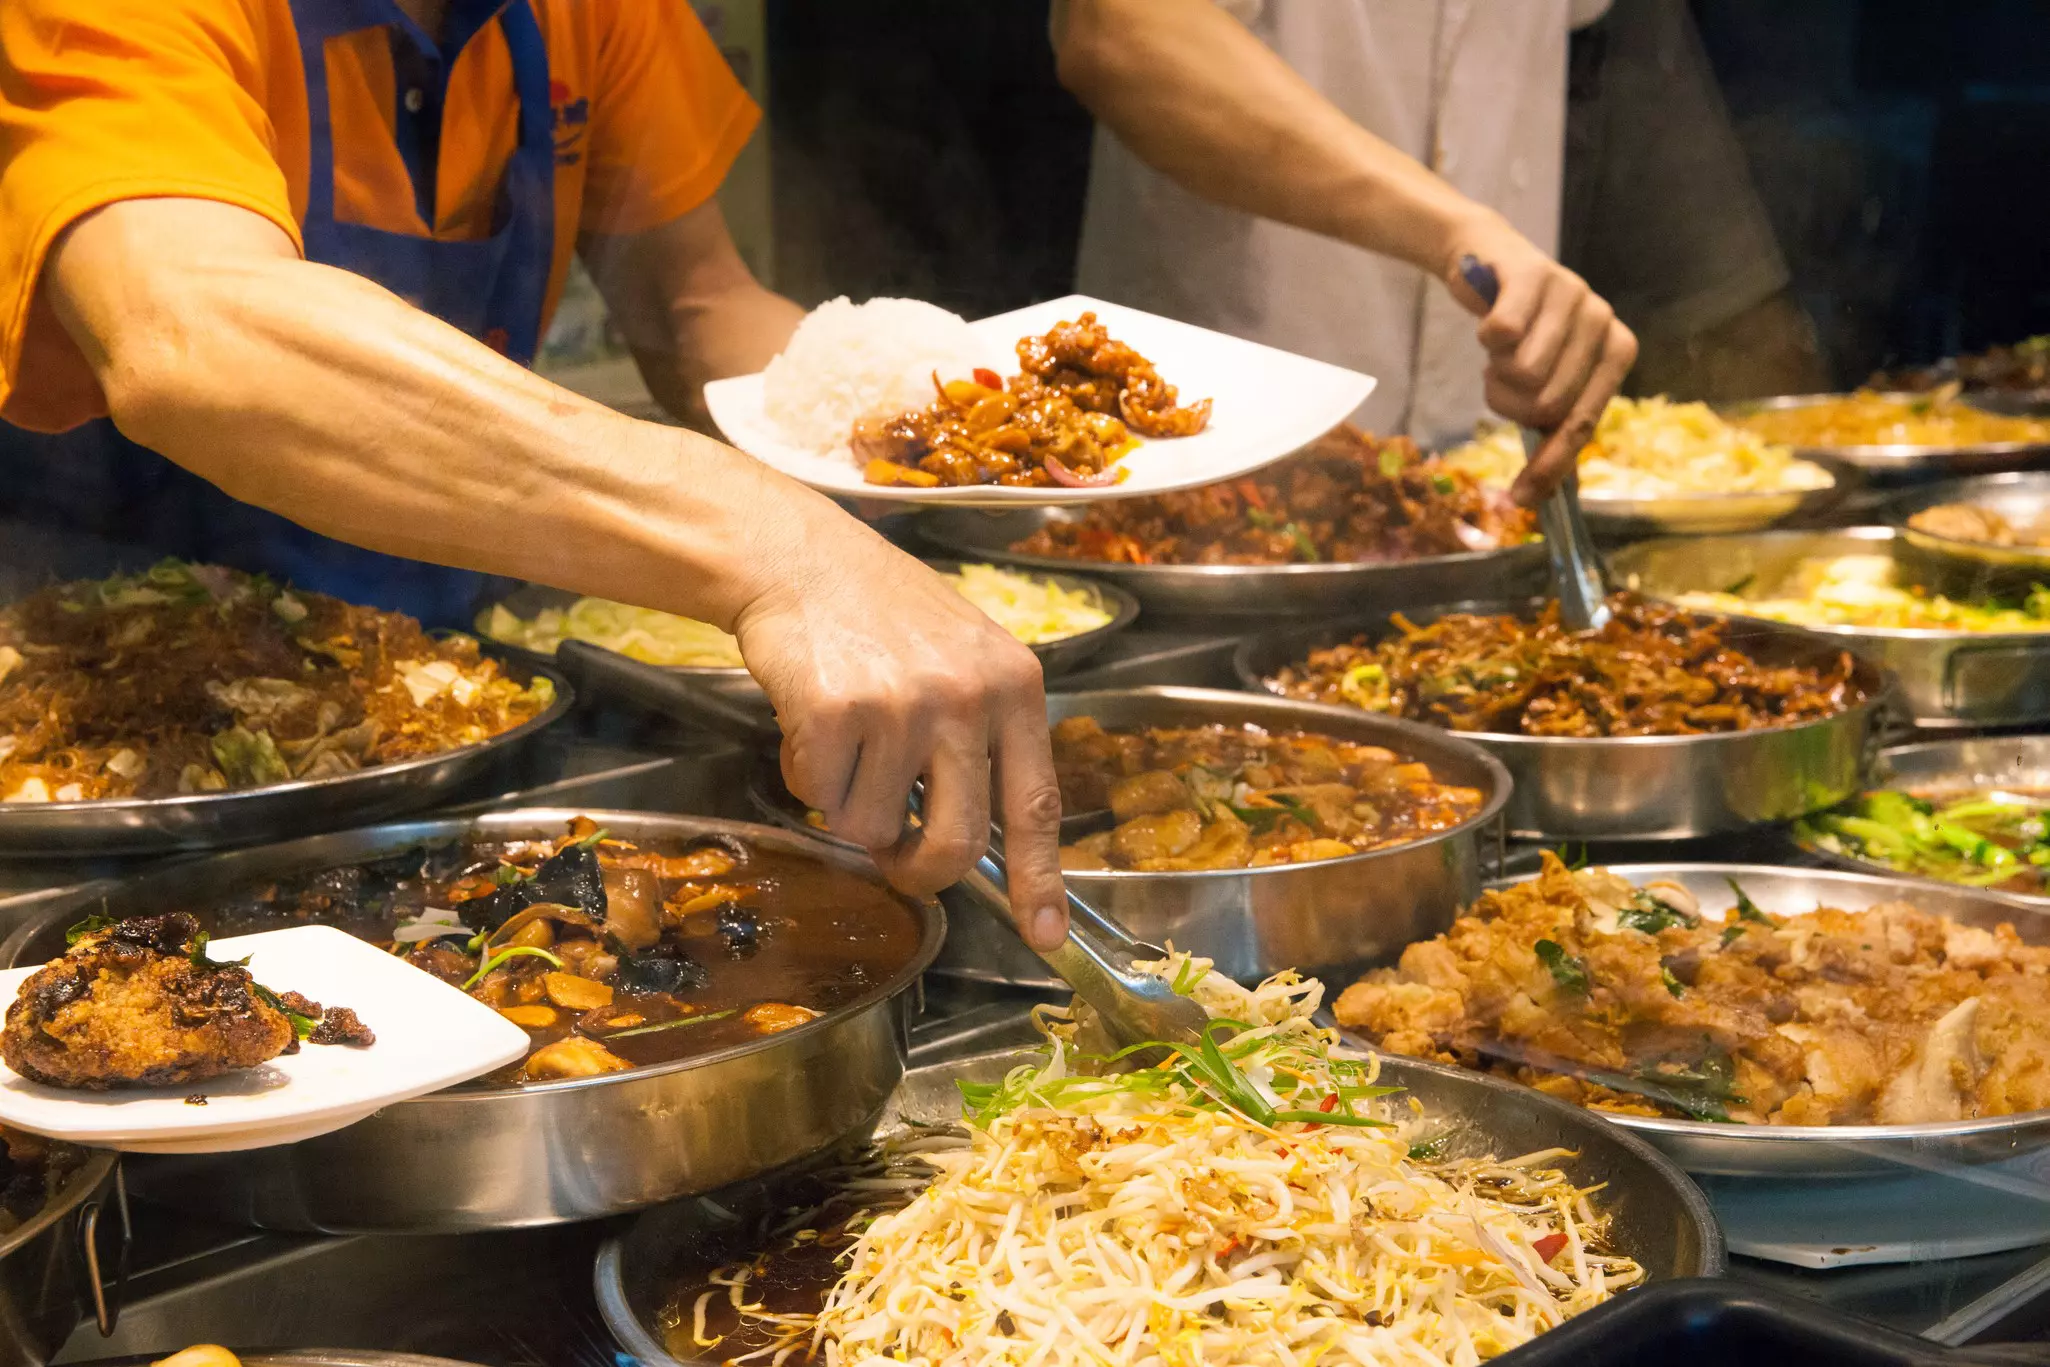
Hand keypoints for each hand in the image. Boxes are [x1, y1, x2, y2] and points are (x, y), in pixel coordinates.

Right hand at [729, 499, 1068, 950]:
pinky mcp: (835, 710)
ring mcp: (902, 704)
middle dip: (918, 870)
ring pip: (873, 828)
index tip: (1046, 937)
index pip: (1036, 804)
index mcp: (1016, 687)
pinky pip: (819, 795)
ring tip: (847, 743)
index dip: (1040, 880)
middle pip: (955, 843)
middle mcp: (968, 697)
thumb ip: (984, 739)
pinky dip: (806, 775)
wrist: (801, 557)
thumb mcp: (967, 658)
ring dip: (848, 805)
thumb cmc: (883, 615)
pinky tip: (812, 722)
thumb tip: (983, 843)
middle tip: (895, 858)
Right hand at [1442, 213, 1637, 504]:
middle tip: (1499, 382)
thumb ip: (1551, 419)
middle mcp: (1603, 321)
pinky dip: (1484, 338)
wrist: (1487, 259)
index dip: (1550, 463)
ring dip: (1495, 373)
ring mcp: (1572, 294)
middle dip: (1509, 405)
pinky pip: (1501, 334)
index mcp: (1616, 352)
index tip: (1522, 497)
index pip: (1582, 423)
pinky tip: (1490, 323)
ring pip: (1524, 373)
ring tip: (1497, 352)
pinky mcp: (1533, 274)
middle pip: (1547, 404)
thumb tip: (1541, 492)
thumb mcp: (1543, 374)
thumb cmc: (1520, 329)